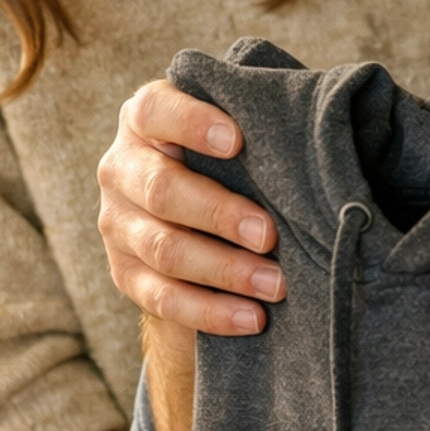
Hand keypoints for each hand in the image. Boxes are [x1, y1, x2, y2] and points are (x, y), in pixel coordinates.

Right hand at [97, 80, 284, 334]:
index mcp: (144, 120)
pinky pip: (162, 299)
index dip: (192, 124)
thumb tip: (312, 137)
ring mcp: (117, 224)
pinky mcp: (124, 273)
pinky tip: (253, 318)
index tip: (237, 141)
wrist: (193, 211)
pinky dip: (210, 312)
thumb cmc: (229, 159)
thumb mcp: (234, 131)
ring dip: (225, 271)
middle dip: (219, 214)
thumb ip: (255, 125)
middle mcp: (121, 169)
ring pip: (164, 250)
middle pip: (161, 190)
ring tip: (275, 285)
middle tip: (269, 235)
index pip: (156, 112)